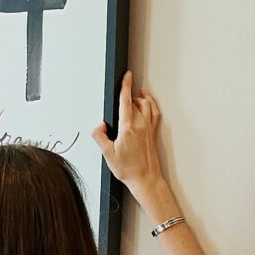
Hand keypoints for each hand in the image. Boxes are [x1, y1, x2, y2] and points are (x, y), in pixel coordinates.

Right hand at [91, 73, 170, 210]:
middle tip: (122, 90)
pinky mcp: (153, 133)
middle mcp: (140, 125)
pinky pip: (154, 112)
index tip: (126, 76)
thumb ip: (99, 136)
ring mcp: (148, 128)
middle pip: (135, 101)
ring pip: (147, 104)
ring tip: (137, 93)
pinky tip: (148, 104)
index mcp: (128, 127)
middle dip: (128, 94)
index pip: (126, 100)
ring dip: (141, 97)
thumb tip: (99, 126)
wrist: (146, 179)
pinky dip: (151, 104)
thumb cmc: (129, 169)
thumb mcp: (107, 154)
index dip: (125, 86)